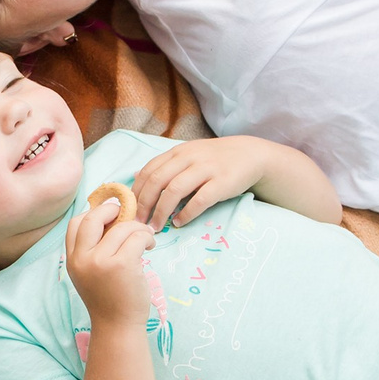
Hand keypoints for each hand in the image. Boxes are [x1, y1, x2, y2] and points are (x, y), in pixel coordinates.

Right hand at [64, 193, 154, 325]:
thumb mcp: (90, 273)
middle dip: (113, 210)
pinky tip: (150, 245)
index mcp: (72, 260)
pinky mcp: (122, 265)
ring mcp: (101, 261)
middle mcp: (82, 259)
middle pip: (93, 217)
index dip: (93, 212)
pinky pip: (137, 237)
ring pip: (122, 227)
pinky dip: (147, 237)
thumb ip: (93, 249)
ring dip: (138, 228)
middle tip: (127, 215)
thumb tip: (114, 218)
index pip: (75, 223)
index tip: (110, 215)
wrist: (117, 326)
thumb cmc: (109, 299)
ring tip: (145, 238)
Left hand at [131, 137, 273, 230]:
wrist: (250, 154)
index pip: (149, 170)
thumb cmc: (214, 159)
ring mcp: (206, 169)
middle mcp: (188, 157)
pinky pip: (199, 200)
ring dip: (161, 211)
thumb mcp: (187, 155)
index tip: (129, 210)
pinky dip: (186, 213)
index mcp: (177, 152)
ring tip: (156, 227)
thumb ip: (164, 165)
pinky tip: (179, 223)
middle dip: (144, 204)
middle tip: (138, 223)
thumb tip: (135, 176)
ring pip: (175, 190)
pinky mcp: (222, 182)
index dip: (136, 191)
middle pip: (157, 180)